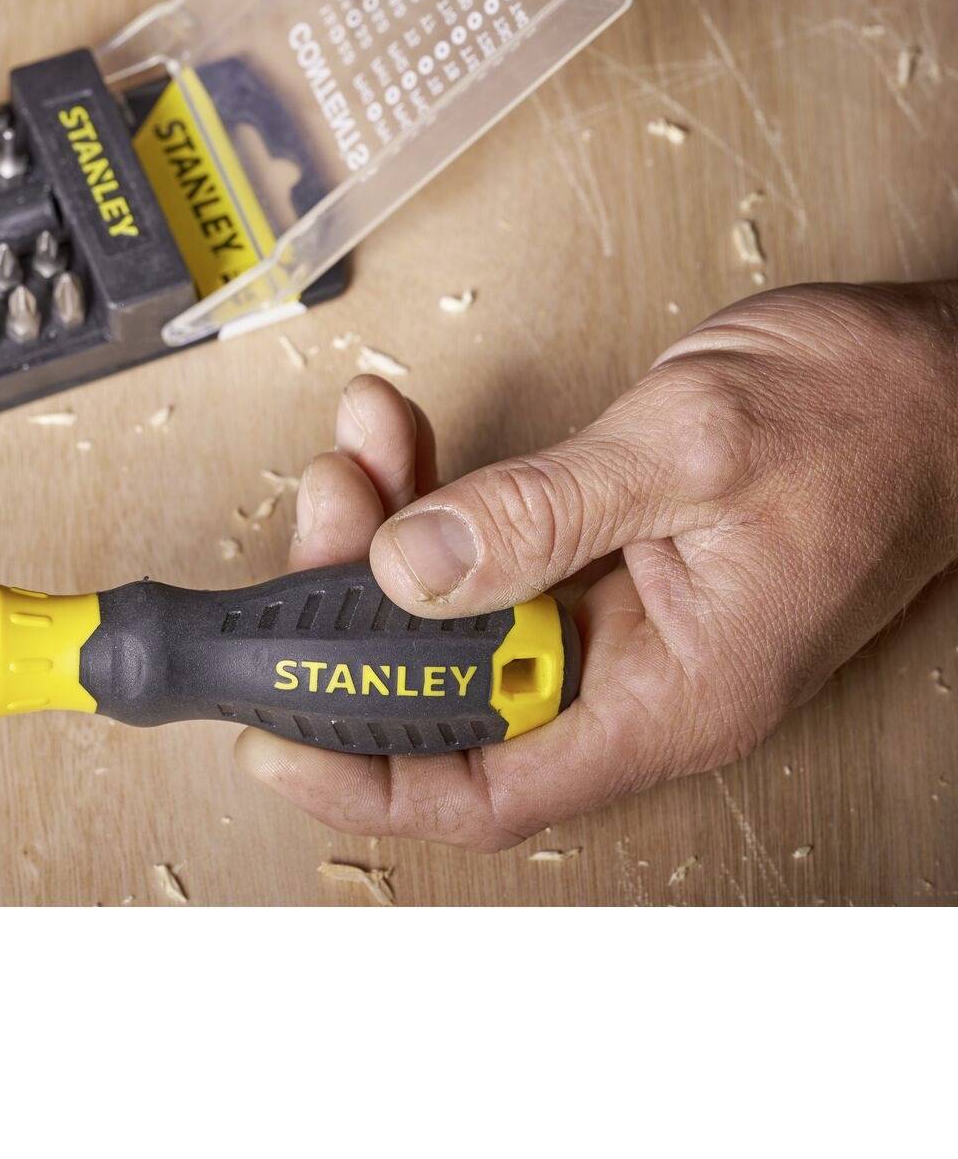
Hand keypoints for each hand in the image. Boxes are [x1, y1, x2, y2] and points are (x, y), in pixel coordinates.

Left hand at [237, 282, 957, 846]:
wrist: (939, 370)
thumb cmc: (861, 418)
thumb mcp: (688, 452)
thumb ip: (541, 514)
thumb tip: (405, 571)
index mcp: (670, 696)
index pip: (489, 788)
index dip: (367, 778)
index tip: (268, 735)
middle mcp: (632, 672)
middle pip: (446, 689)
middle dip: (356, 606)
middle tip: (321, 510)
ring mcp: (612, 612)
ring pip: (451, 607)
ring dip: (383, 528)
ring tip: (360, 445)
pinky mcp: (597, 548)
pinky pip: (483, 540)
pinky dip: (428, 487)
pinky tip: (396, 428)